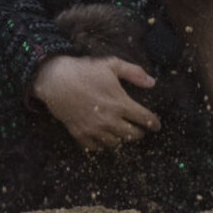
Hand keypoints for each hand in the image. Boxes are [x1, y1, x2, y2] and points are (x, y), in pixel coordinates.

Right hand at [32, 54, 160, 151]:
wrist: (56, 80)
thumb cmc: (85, 70)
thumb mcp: (111, 64)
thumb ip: (134, 73)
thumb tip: (152, 82)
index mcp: (120, 103)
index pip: (144, 119)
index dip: (153, 123)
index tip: (157, 126)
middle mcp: (109, 120)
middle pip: (132, 135)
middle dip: (139, 133)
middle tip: (139, 129)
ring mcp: (94, 129)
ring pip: (115, 143)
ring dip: (121, 139)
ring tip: (122, 133)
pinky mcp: (80, 134)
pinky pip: (95, 147)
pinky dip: (102, 145)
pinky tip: (103, 138)